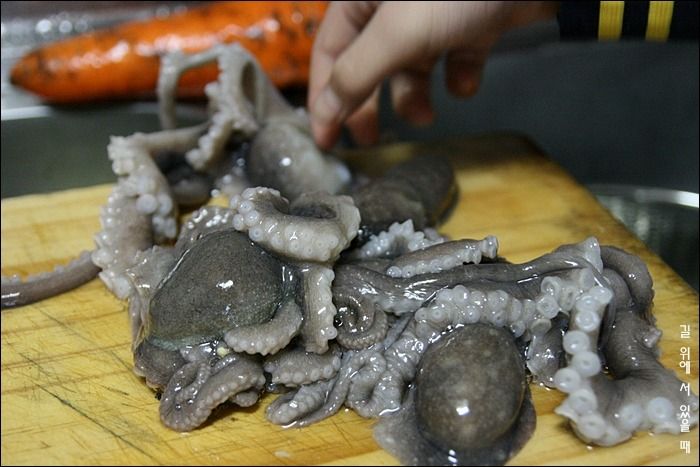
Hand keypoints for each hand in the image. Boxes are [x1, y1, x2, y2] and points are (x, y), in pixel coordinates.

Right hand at [308, 1, 558, 148]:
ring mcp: (434, 15)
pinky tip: (467, 83)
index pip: (330, 53)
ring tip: (426, 116)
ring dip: (415, 97)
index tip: (325, 141)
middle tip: (371, 139)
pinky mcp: (471, 24)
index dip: (325, 99)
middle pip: (368, 65)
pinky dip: (458, 78)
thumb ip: (357, 74)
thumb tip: (324, 112)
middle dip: (370, 105)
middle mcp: (393, 7)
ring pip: (412, 68)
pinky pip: (454, 61)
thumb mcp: (398, 33)